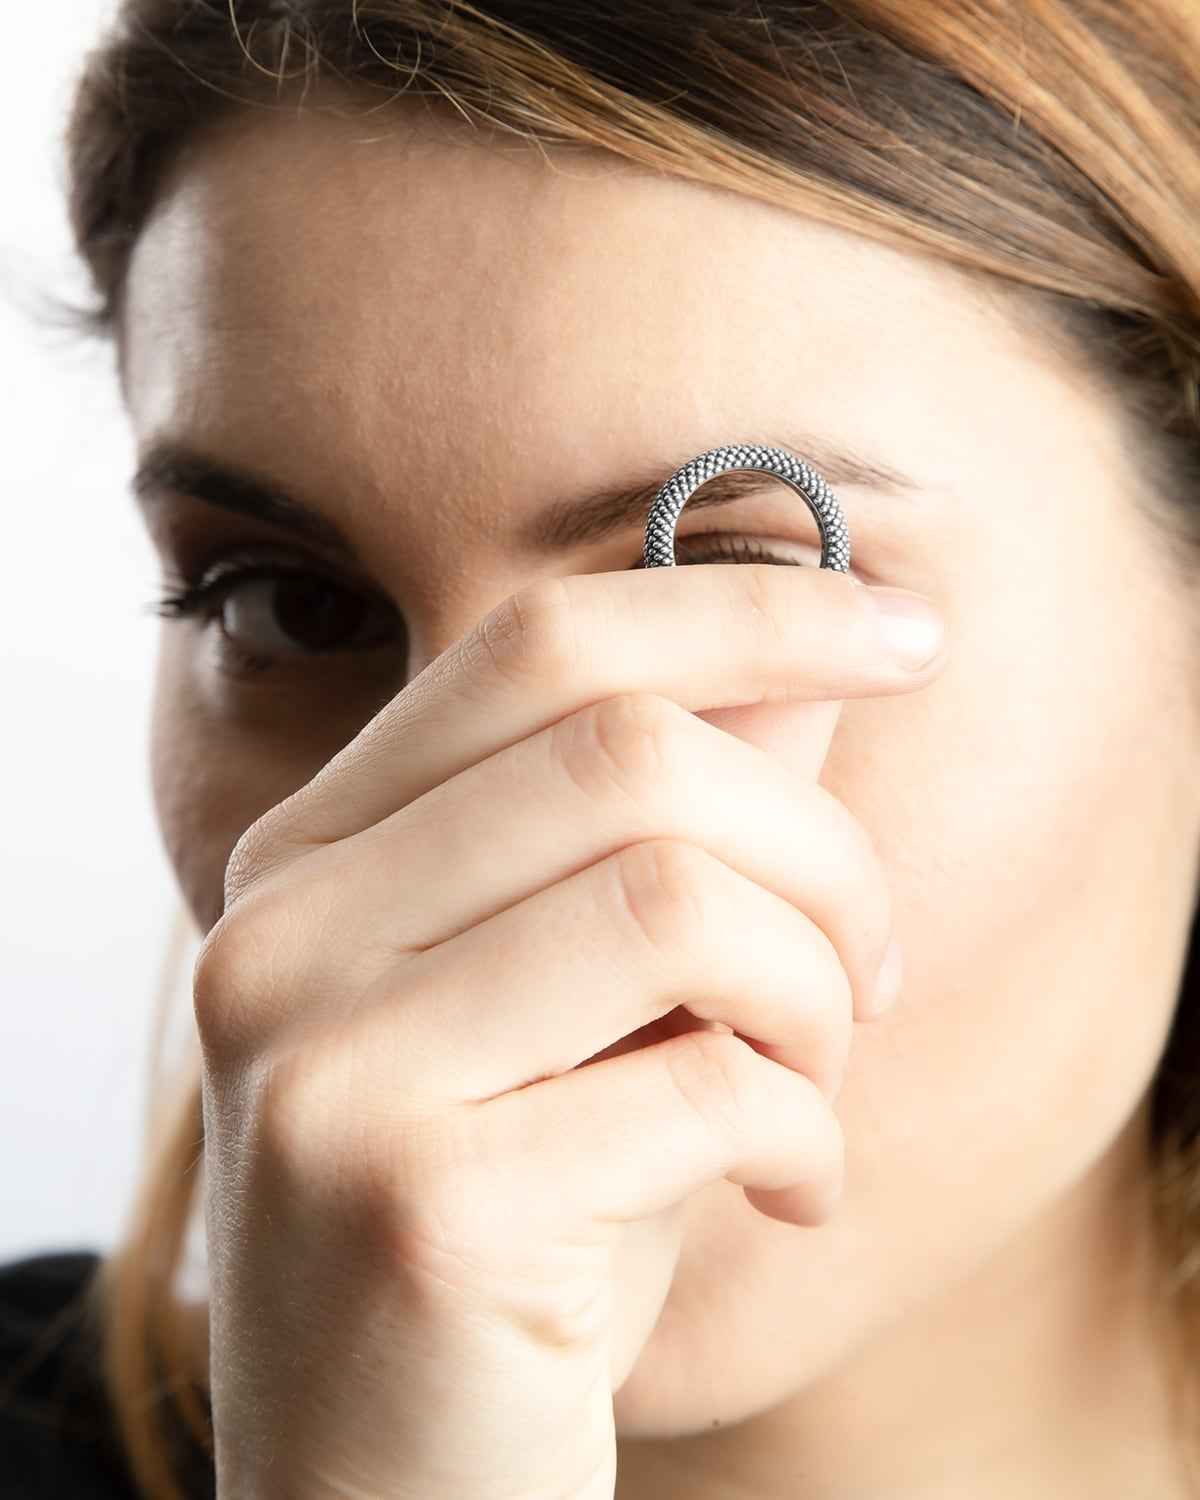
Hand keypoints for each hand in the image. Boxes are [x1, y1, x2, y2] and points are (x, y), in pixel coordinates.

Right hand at [193, 564, 948, 1499]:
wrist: (386, 1484)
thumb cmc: (509, 1222)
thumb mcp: (586, 1001)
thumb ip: (676, 814)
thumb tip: (805, 653)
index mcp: (311, 857)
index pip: (541, 643)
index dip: (746, 605)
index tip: (907, 628)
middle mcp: (282, 935)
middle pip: (631, 754)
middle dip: (823, 852)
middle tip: (868, 971)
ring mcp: (327, 1068)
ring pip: (678, 898)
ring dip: (818, 993)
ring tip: (817, 1083)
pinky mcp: (416, 1207)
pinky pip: (703, 1085)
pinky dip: (802, 1128)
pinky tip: (790, 1187)